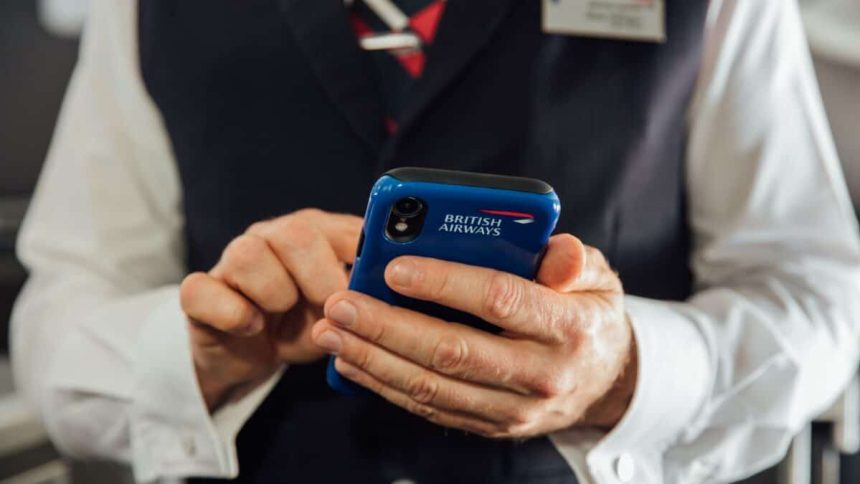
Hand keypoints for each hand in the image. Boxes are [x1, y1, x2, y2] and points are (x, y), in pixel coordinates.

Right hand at [180, 209, 361, 410]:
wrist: (251, 354)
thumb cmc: (303, 322)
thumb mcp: (341, 311)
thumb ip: (365, 293)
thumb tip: (396, 285)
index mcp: (315, 232)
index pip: (343, 226)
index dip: (363, 255)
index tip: (373, 287)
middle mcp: (272, 236)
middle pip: (294, 233)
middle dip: (319, 277)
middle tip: (330, 308)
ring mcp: (231, 261)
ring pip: (248, 255)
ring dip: (275, 293)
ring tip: (283, 313)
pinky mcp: (199, 292)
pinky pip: (203, 290)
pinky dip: (233, 314)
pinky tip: (252, 326)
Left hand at [311, 234, 635, 437]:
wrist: (606, 381)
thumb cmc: (588, 315)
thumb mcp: (598, 277)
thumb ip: (574, 258)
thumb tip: (555, 252)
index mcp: (567, 327)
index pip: (499, 300)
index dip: (445, 283)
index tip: (395, 268)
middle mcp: (540, 374)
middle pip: (452, 351)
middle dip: (387, 327)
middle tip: (341, 302)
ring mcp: (513, 408)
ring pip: (432, 386)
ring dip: (374, 359)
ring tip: (331, 331)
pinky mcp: (491, 425)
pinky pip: (431, 407)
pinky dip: (386, 385)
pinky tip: (353, 360)